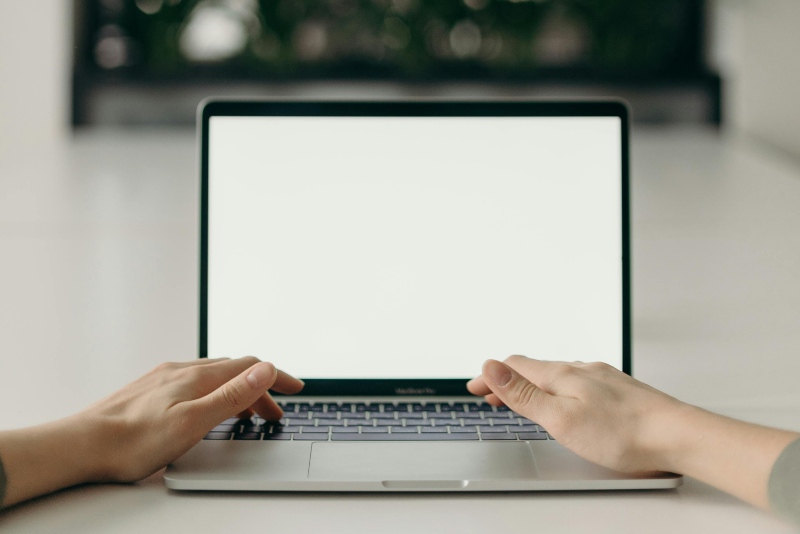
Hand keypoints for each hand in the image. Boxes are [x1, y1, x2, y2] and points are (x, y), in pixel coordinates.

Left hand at [82, 356, 303, 481]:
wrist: (81, 445)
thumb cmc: (134, 442)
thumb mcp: (194, 422)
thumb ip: (232, 394)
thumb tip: (265, 367)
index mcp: (197, 377)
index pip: (250, 366)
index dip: (277, 377)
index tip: (297, 388)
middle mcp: (181, 370)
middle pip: (234, 371)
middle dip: (260, 389)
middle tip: (274, 414)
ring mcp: (164, 378)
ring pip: (212, 377)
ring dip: (237, 391)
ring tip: (246, 415)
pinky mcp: (150, 389)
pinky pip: (193, 383)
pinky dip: (214, 393)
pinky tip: (205, 408)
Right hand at [467, 355, 798, 510]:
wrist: (679, 436)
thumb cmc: (623, 433)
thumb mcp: (560, 419)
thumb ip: (524, 394)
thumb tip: (491, 366)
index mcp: (562, 375)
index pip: (515, 366)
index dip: (490, 376)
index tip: (473, 387)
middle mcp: (581, 369)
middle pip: (535, 369)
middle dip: (508, 381)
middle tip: (490, 394)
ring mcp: (602, 378)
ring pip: (557, 375)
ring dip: (533, 384)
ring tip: (522, 397)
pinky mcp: (619, 390)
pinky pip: (577, 382)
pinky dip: (557, 389)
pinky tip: (567, 401)